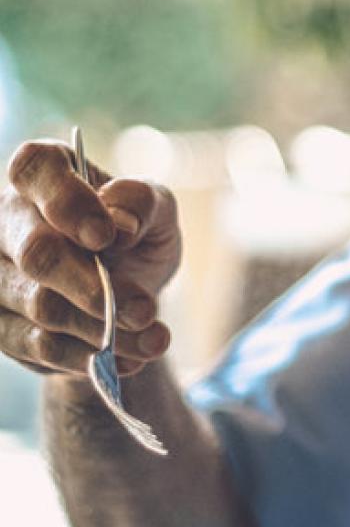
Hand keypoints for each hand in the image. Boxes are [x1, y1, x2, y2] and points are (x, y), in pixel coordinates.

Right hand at [0, 138, 179, 377]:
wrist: (125, 292)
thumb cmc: (136, 234)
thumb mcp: (157, 212)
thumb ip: (142, 204)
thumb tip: (120, 223)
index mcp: (43, 173)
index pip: (35, 169)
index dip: (67, 202)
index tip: (106, 236)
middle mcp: (6, 218)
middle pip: (36, 253)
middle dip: (95, 287)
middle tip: (143, 311)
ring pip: (41, 306)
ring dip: (104, 329)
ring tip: (154, 339)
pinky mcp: (0, 325)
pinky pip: (39, 346)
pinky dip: (90, 356)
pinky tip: (130, 357)